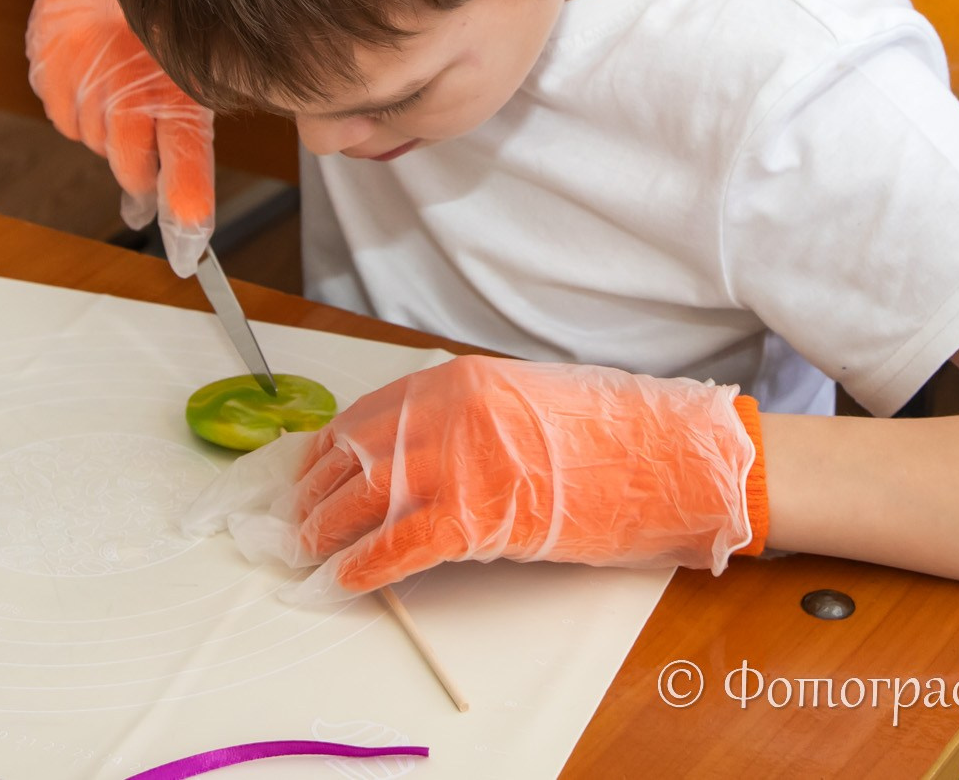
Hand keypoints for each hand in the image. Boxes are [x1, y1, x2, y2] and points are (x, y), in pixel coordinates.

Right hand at [0, 0, 215, 274]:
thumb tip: (190, 185)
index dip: (184, 199)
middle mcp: (124, 79)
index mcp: (172, 75)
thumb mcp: (194, 52)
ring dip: (112, 133)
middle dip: (144, 175)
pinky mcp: (46, 74)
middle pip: (129, 163)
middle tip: (153, 172)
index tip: (187, 241)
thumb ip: (193, 116)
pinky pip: (67, 119)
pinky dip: (83, 111)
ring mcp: (79, 78)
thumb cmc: (155, 2)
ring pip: (96, 143)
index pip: (181, 150)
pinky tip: (96, 77)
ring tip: (124, 87)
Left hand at [185, 356, 769, 600]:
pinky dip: (366, 564)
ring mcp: (462, 463)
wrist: (660, 456)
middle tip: (299, 517)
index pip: (368, 413)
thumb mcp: (521, 402)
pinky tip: (348, 577)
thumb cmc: (603, 434)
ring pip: (366, 497)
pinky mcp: (478, 515)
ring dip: (329, 527)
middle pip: (356, 455)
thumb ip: (464, 418)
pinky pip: (401, 544)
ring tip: (311, 548)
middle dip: (318, 490)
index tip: (309, 468)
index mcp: (458, 382)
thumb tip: (410, 453)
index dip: (329, 447)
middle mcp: (449, 414)